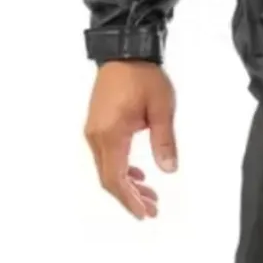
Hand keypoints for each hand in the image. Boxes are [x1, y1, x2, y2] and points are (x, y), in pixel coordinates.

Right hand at [84, 61, 177, 219]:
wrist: (124, 50)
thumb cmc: (143, 75)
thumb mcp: (161, 107)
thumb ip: (164, 140)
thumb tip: (168, 169)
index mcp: (110, 134)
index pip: (115, 179)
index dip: (129, 200)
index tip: (144, 213)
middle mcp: (96, 136)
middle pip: (109, 178)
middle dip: (130, 196)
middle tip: (152, 208)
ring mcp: (94, 131)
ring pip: (107, 168)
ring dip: (127, 183)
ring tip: (149, 194)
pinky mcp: (97, 125)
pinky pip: (106, 156)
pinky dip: (121, 168)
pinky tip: (137, 172)